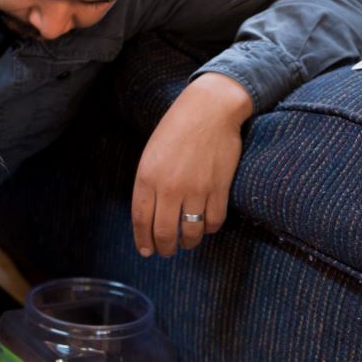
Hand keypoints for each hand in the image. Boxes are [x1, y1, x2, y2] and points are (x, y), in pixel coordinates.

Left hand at [131, 72, 251, 257]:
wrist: (210, 109)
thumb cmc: (177, 129)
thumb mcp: (151, 154)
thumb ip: (148, 185)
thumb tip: (150, 216)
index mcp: (148, 177)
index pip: (141, 221)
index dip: (144, 241)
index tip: (147, 251)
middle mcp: (170, 187)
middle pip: (165, 232)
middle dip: (165, 248)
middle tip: (167, 251)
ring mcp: (196, 190)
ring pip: (190, 232)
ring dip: (187, 242)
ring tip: (186, 242)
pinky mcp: (219, 189)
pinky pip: (214, 221)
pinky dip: (209, 229)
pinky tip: (206, 226)